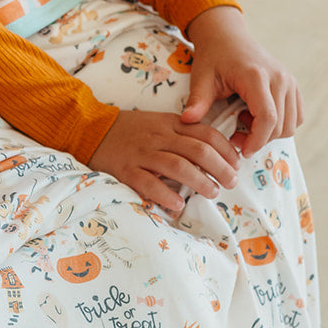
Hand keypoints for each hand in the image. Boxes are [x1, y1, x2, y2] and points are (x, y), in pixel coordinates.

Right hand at [90, 109, 240, 214]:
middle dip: (220, 168)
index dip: (226, 149)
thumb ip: (183, 135)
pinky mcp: (126, 170)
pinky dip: (165, 195)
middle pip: (198, 150)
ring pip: (178, 166)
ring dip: (200, 181)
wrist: (90, 129)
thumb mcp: (159, 123)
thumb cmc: (129, 130)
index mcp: (170, 123)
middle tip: (231, 182)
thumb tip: (212, 156)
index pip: (206, 133)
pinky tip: (178, 204)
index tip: (237, 164)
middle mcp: (159, 136)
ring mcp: (142, 153)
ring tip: (213, 193)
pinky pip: (149, 183)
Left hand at [183, 6, 303, 156]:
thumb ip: (197, 101)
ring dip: (270, 132)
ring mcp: (289, 81)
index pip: (268, 117)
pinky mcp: (292, 84)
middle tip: (236, 136)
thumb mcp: (201, 78)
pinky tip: (256, 116)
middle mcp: (279, 78)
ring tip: (245, 122)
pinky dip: (280, 124)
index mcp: (257, 76)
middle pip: (281, 125)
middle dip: (260, 139)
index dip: (257, 140)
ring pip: (292, 123)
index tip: (242, 151)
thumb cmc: (213, 57)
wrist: (227, 36)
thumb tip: (187, 121)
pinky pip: (296, 115)